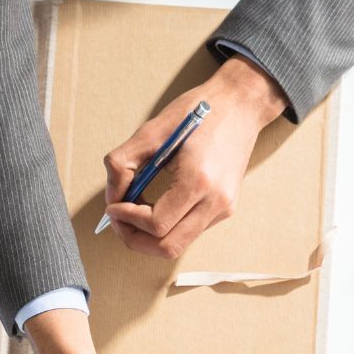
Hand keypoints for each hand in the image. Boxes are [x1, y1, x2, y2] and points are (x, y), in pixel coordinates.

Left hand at [104, 55, 285, 261]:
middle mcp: (215, 202)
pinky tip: (154, 207)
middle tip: (118, 221)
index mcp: (198, 181)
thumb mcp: (152, 130)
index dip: (127, 220)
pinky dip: (166, 227)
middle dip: (135, 239)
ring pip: (178, 245)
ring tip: (133, 214)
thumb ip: (123, 163)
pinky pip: (189, 231)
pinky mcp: (225, 209)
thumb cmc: (199, 112)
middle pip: (168, 247)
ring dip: (149, 237)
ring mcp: (223, 208)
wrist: (241, 105)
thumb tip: (113, 196)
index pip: (157, 224)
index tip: (113, 206)